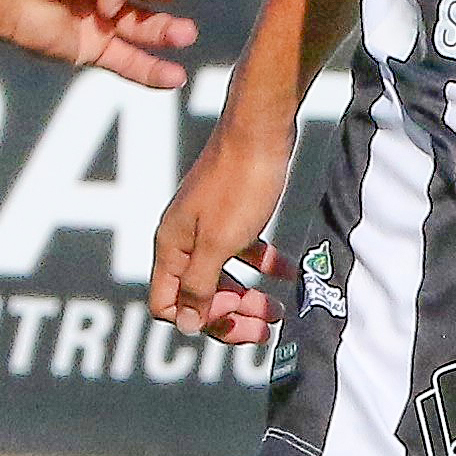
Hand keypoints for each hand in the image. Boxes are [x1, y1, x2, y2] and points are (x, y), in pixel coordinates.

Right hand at [147, 122, 293, 345]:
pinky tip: (288, 272)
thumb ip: (199, 285)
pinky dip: (264, 266)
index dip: (199, 318)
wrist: (261, 129)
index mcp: (171, 247)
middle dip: (231, 316)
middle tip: (266, 326)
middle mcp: (183, 240)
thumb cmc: (239, 184)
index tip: (233, 310)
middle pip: (197, 296)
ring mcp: (208, 227)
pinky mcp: (232, 214)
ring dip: (249, 297)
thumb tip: (185, 327)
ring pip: (222, 277)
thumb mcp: (219, 243)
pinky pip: (242, 251)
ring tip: (279, 310)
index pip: (167, 304)